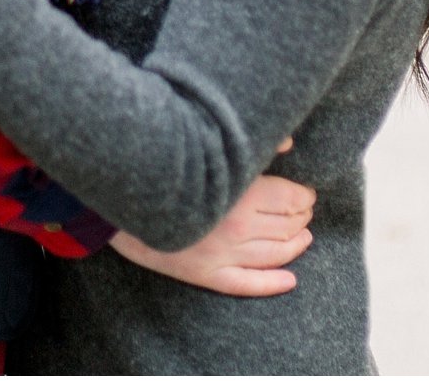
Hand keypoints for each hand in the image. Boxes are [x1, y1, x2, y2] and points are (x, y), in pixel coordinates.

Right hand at [111, 158, 315, 297]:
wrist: (121, 201)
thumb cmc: (168, 170)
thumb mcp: (208, 151)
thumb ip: (250, 147)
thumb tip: (288, 144)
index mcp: (240, 193)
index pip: (289, 199)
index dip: (304, 196)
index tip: (307, 193)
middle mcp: (237, 227)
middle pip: (285, 225)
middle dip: (302, 218)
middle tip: (306, 212)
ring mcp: (223, 254)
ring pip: (274, 254)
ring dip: (295, 245)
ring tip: (305, 237)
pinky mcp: (207, 274)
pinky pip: (247, 284)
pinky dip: (272, 283)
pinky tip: (290, 280)